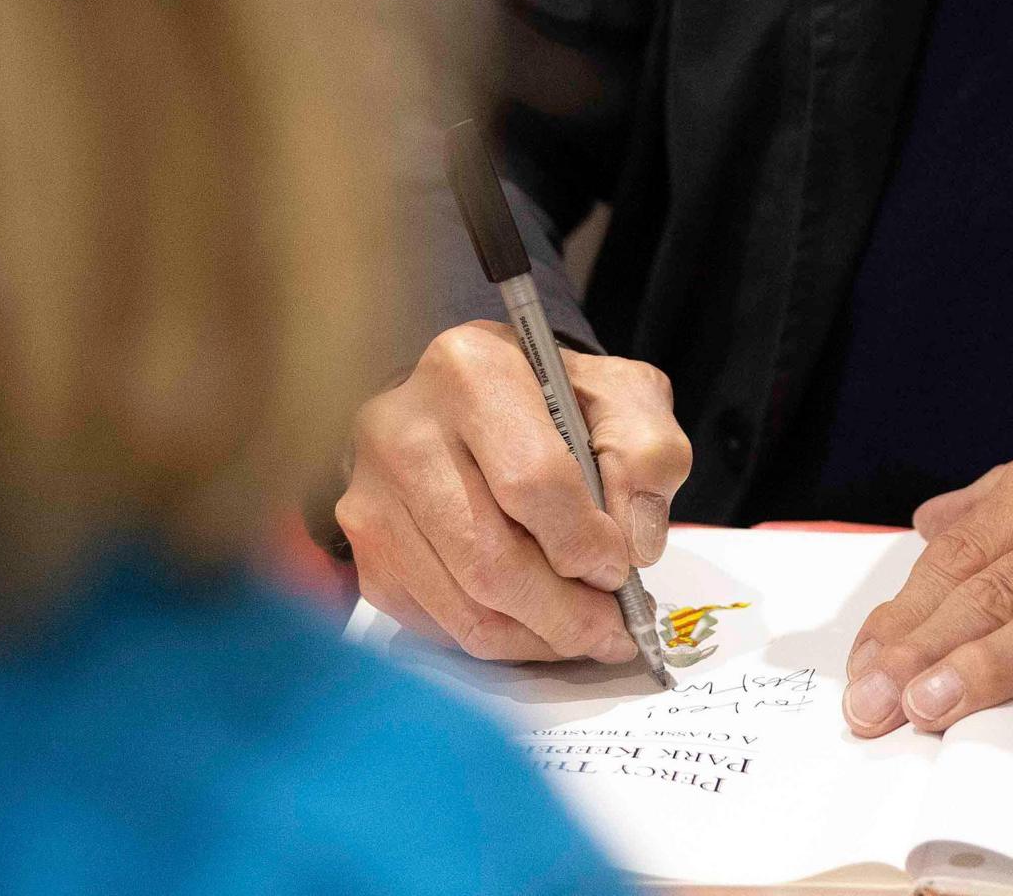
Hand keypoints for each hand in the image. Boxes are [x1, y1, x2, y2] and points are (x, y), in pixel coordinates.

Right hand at [335, 320, 693, 664]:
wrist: (477, 399)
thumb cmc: (554, 399)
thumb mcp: (623, 396)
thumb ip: (648, 454)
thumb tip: (635, 544)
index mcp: (472, 371)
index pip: (531, 481)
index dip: (584, 542)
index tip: (620, 568)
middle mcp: (403, 428)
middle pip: (490, 560)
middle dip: (565, 614)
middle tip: (612, 632)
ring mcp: (372, 493)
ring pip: (463, 605)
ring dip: (535, 639)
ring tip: (583, 635)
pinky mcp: (364, 547)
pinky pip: (434, 624)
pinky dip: (497, 640)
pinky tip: (536, 626)